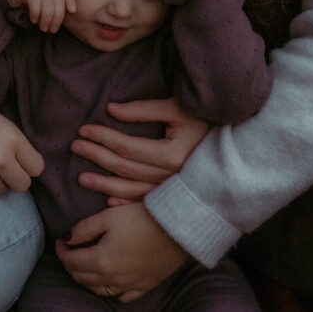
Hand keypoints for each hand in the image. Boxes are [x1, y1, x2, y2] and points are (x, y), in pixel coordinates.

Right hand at [7, 0, 76, 32]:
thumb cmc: (31, 7)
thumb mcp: (46, 9)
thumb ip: (56, 11)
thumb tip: (69, 18)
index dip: (70, 0)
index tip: (73, 11)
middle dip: (57, 16)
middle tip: (51, 30)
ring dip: (46, 16)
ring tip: (43, 28)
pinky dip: (36, 11)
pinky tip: (34, 20)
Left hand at [56, 203, 188, 302]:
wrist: (177, 227)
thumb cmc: (142, 218)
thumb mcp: (108, 216)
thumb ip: (84, 229)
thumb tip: (67, 238)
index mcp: (101, 260)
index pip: (71, 261)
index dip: (61, 251)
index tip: (60, 241)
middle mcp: (113, 278)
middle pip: (82, 277)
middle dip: (71, 264)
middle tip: (69, 251)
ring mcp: (130, 284)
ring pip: (99, 290)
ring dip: (87, 279)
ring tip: (85, 265)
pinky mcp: (145, 285)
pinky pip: (123, 296)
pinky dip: (111, 290)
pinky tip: (110, 282)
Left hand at [71, 98, 210, 204]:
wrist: (237, 145)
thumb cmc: (206, 120)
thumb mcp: (176, 108)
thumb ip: (143, 110)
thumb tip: (111, 110)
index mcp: (171, 154)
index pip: (126, 146)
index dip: (102, 136)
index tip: (83, 129)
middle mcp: (171, 177)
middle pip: (124, 168)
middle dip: (96, 156)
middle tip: (75, 146)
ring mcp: (173, 189)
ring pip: (130, 189)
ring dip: (104, 184)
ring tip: (82, 178)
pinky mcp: (176, 196)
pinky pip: (145, 204)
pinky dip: (125, 203)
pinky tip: (108, 202)